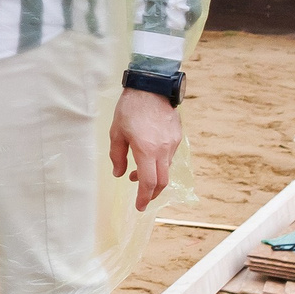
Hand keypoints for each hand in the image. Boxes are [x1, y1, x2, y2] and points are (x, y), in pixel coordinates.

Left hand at [111, 88, 181, 209]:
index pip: (149, 182)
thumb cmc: (130, 108)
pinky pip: (170, 157)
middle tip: (142, 198)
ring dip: (154, 176)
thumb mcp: (116, 132)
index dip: (144, 197)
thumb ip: (117, 156)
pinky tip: (148, 158)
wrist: (153, 87)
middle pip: (163, 181)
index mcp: (146, 150)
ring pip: (167, 169)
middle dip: (152, 193)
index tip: (139, 207)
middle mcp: (163, 150)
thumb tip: (119, 174)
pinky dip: (159, 164)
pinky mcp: (177, 136)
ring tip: (136, 174)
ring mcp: (173, 143)